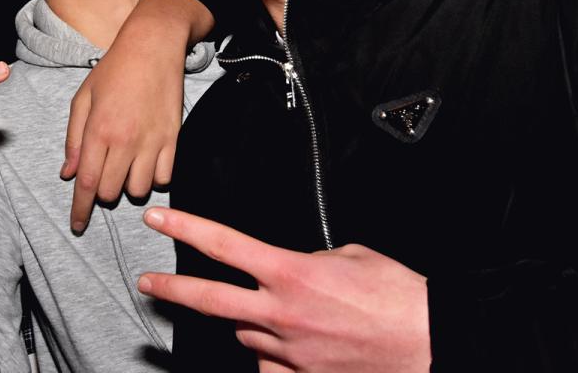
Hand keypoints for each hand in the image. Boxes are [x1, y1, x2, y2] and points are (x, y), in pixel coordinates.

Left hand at [63, 0, 203, 232]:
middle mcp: (125, 141)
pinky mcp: (173, 139)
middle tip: (103, 176)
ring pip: (138, 190)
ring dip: (128, 186)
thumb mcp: (82, 99)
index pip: (87, 184)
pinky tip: (146, 163)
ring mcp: (152, 142)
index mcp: (98, 131)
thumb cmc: (113, 70)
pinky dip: (153, 179)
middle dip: (103, 193)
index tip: (77, 226)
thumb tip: (68, 174)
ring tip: (124, 168)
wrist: (152, 47)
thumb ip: (74, 139)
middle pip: (111, 192)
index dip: (80, 210)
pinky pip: (164, 178)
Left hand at [138, 207, 430, 372]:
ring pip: (247, 335)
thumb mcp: (348, 255)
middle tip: (147, 285)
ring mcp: (291, 351)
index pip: (224, 245)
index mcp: (292, 273)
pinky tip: (291, 348)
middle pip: (211, 300)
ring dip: (254, 324)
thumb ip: (307, 260)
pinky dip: (274, 357)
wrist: (431, 338)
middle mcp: (283, 313)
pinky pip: (271, 366)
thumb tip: (293, 269)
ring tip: (284, 316)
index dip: (186, 228)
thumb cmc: (397, 295)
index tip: (160, 220)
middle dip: (172, 290)